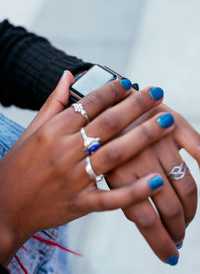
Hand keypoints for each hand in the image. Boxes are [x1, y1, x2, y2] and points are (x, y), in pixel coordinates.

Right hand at [0, 75, 173, 265]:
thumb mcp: (32, 130)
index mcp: (53, 131)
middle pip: (107, 124)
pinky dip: (134, 191)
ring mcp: (73, 180)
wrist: (4, 206)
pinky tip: (155, 180)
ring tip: (166, 122)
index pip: (88, 104)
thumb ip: (53, 102)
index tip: (129, 83)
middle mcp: (65, 152)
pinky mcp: (80, 204)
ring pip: (114, 155)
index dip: (111, 91)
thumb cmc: (18, 165)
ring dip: (142, 138)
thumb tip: (69, 75)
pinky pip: (111, 198)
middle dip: (135, 106)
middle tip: (157, 92)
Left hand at [107, 100, 198, 265]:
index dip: (160, 241)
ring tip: (188, 218)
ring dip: (192, 207)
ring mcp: (159, 141)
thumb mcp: (102, 167)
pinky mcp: (173, 122)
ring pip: (186, 185)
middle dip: (178, 228)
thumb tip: (146, 222)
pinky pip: (198, 147)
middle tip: (179, 235)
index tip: (170, 254)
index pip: (146, 219)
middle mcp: (141, 159)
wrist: (106, 101)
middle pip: (169, 206)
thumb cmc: (103, 139)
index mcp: (119, 173)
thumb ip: (122, 194)